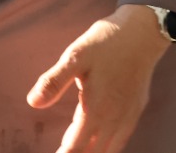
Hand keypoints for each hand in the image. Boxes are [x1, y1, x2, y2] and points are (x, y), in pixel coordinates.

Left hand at [27, 5, 171, 152]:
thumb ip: (54, 82)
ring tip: (79, 151)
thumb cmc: (106, 43)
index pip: (76, 145)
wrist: (142, 33)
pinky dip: (110, 147)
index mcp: (96, 109)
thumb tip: (33, 102)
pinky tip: (103, 144)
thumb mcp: (74, 57)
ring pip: (110, 148)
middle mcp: (114, 118)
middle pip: (94, 151)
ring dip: (94, 152)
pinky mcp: (136, 109)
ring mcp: (128, 115)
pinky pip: (122, 138)